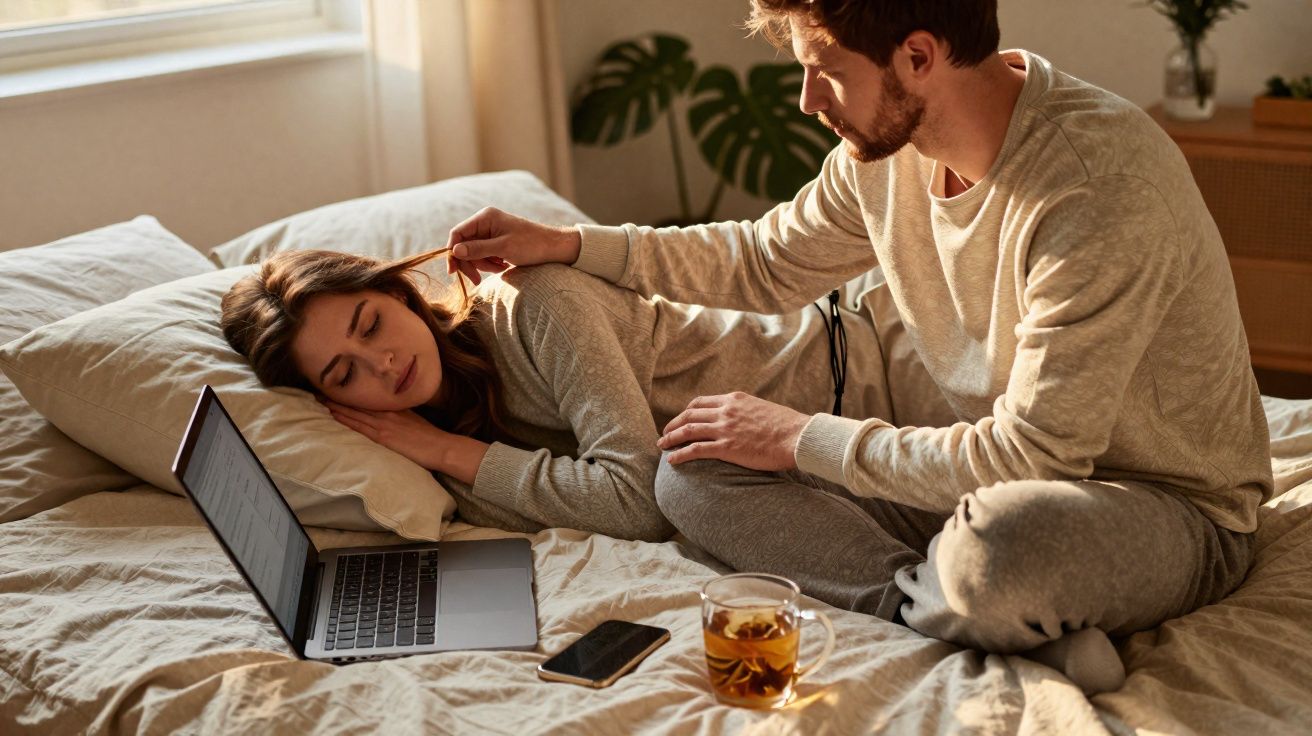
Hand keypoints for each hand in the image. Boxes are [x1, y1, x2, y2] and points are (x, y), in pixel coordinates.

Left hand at [320, 398, 448, 470]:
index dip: (351, 396)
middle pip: (358, 404)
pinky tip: (334, 415)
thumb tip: (390, 415)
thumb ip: (400, 416)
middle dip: (338, 398)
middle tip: (318, 391)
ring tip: (320, 400)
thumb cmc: (431, 437)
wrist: (441, 447)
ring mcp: (384, 424)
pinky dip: (346, 419)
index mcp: (395, 408)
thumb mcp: (415, 420)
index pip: (368, 401)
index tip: (336, 390)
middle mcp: (387, 413)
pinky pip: (359, 426)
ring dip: (336, 407)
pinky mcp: (383, 437)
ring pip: (355, 413)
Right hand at [445, 206, 581, 284]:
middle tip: (477, 280)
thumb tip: (455, 251)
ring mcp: (491, 233)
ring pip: (474, 253)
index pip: (458, 233)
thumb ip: (478, 249)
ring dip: (483, 265)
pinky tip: (504, 266)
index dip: (453, 252)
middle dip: (471, 263)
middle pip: (464, 246)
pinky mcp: (497, 243)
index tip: (453, 271)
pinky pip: (484, 256)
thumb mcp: (503, 248)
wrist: (554, 248)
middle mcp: (485, 223)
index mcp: (485, 218)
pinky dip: (491, 264)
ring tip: (500, 268)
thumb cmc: (531, 244)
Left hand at [657, 392, 810, 469]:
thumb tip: (743, 420)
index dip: (686, 412)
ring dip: (671, 438)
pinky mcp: (727, 447)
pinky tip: (672, 461)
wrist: (797, 436)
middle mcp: (726, 410)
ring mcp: (725, 428)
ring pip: (688, 430)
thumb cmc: (787, 427)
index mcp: (734, 399)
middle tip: (665, 433)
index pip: (701, 402)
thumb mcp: (763, 409)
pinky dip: (680, 454)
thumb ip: (747, 412)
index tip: (681, 419)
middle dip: (673, 424)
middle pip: (690, 414)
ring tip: (662, 445)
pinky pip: (696, 450)